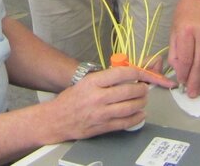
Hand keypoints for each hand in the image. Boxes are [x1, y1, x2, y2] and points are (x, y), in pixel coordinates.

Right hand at [50, 66, 174, 140]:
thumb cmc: (70, 99)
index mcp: (93, 82)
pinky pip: (125, 122)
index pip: (123, 73)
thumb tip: (129, 74)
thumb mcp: (86, 82)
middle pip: (130, 91)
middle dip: (142, 89)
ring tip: (143, 100)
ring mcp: (101, 113)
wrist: (55, 120)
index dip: (139, 73)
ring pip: (130, 107)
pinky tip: (140, 114)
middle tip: (144, 88)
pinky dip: (136, 118)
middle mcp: (98, 97)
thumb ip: (106, 78)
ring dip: (141, 103)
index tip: (144, 74)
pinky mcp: (102, 127)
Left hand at [167, 0, 199, 96]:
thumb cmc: (185, 12)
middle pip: (199, 63)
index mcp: (186, 32)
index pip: (186, 59)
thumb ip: (175, 51)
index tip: (182, 82)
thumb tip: (179, 70)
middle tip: (192, 93)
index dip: (184, 74)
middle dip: (195, 81)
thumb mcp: (173, 30)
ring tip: (198, 89)